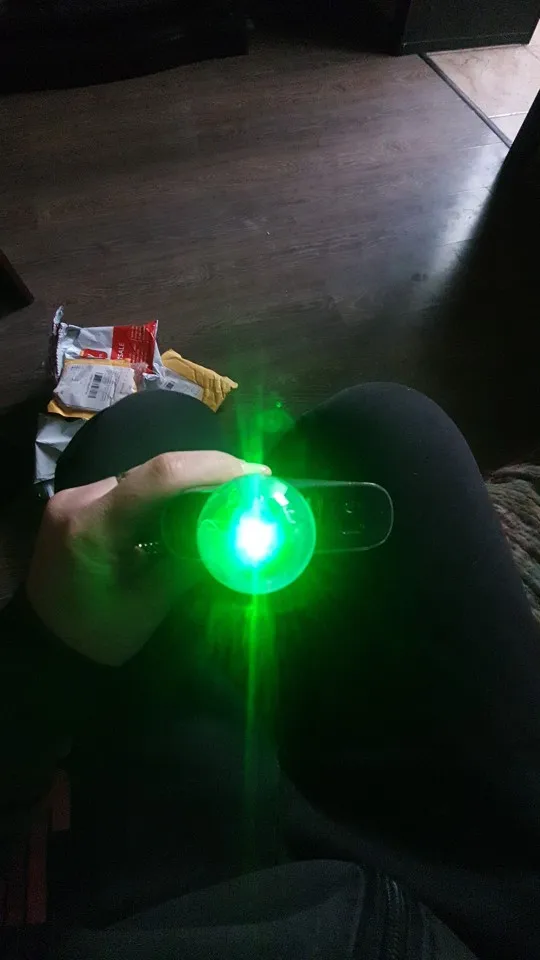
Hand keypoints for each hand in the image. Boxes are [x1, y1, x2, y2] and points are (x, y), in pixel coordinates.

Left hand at [27, 452, 269, 665]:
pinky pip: (131, 486)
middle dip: (209, 471)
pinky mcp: (78, 501)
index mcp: (94, 528)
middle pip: (154, 470)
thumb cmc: (92, 635)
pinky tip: (192, 503)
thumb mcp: (146, 609)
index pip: (159, 477)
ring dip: (189, 480)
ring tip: (231, 492)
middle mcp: (80, 500)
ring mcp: (75, 496)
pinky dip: (165, 492)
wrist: (41, 640)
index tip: (254, 474)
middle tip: (253, 483)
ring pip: (144, 475)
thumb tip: (236, 540)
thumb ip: (188, 569)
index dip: (212, 467)